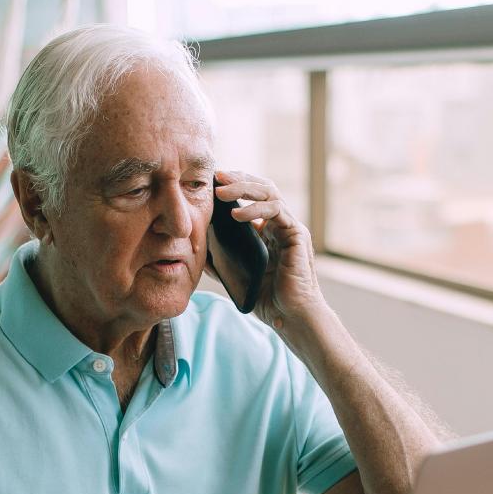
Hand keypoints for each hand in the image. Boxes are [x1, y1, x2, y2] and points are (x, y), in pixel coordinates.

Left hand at [211, 170, 326, 329]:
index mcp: (268, 230)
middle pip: (262, 188)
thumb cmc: (267, 299)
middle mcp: (281, 224)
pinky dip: (256, 209)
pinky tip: (236, 214)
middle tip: (216, 177)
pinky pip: (277, 211)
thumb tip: (195, 249)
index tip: (212, 183)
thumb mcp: (236, 275)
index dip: (235, 186)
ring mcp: (290, 227)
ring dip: (244, 188)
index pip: (253, 196)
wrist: (289, 316)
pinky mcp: (297, 235)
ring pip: (270, 193)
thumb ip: (219, 261)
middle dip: (238, 179)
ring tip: (221, 192)